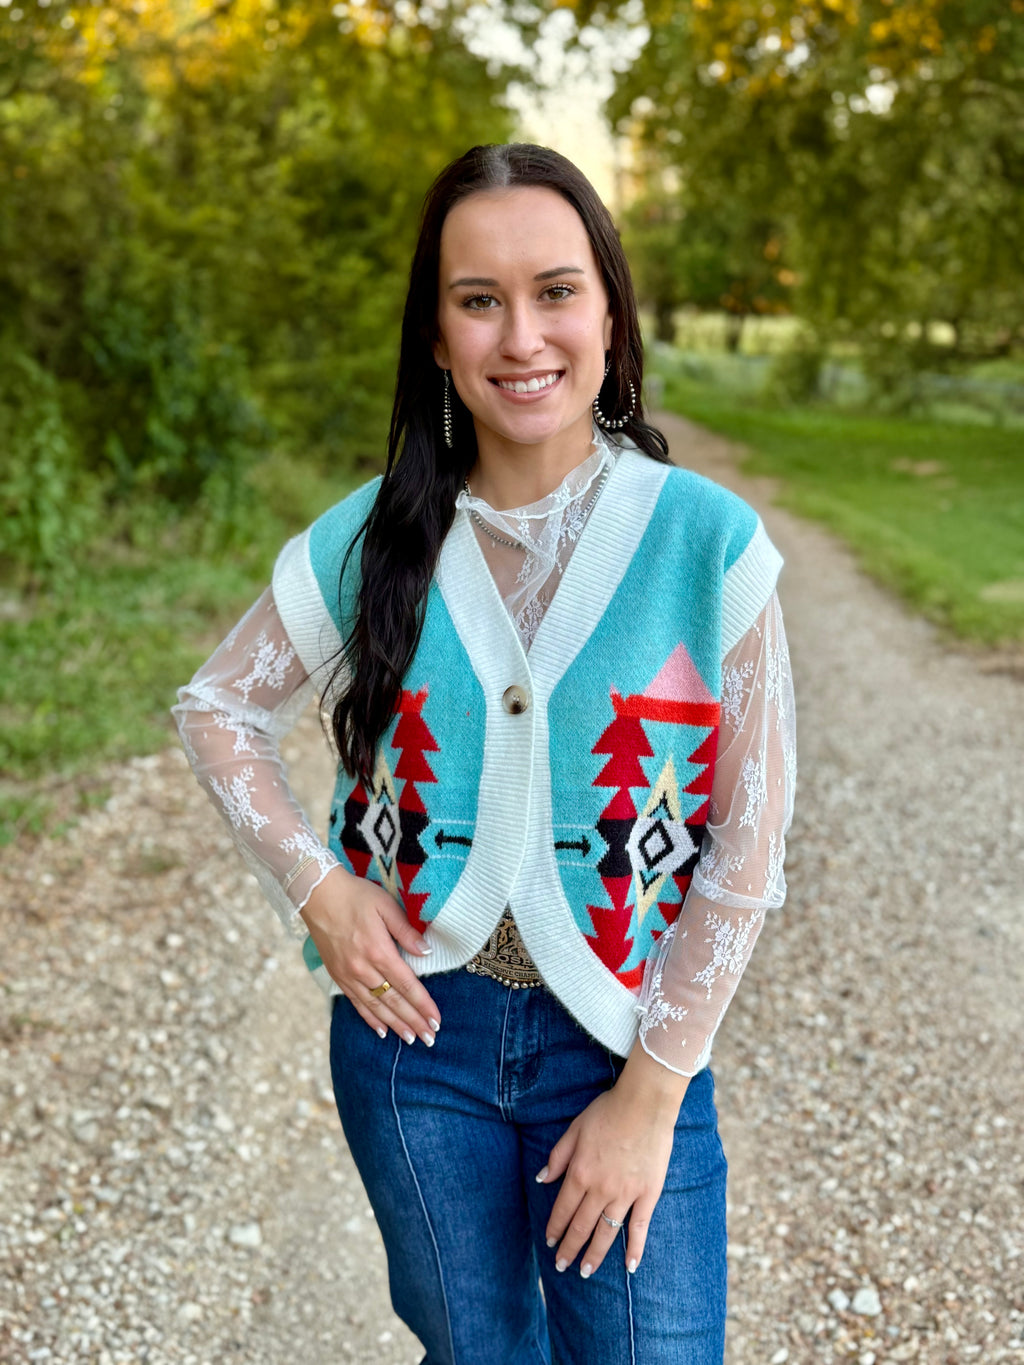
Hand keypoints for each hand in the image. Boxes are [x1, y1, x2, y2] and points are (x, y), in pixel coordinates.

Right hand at [300, 866, 439, 1046]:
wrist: (317, 894)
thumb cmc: (356, 896)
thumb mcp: (386, 906)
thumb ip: (407, 931)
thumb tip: (427, 952)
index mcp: (379, 951)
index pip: (407, 985)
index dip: (423, 1005)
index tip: (436, 1021)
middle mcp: (363, 968)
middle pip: (394, 1001)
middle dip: (414, 1021)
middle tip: (430, 1039)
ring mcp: (348, 974)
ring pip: (376, 1007)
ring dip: (395, 1025)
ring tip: (411, 1039)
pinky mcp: (337, 975)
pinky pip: (356, 1002)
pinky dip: (370, 1019)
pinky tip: (381, 1030)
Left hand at [539, 1048, 688, 1276]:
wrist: (645, 1103)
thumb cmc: (608, 1111)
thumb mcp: (575, 1128)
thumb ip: (558, 1156)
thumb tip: (542, 1179)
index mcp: (580, 1172)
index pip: (562, 1209)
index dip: (554, 1228)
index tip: (549, 1243)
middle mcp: (600, 1189)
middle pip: (581, 1226)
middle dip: (569, 1248)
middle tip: (561, 1266)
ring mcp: (625, 1194)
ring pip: (606, 1233)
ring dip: (594, 1255)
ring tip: (585, 1271)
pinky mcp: (648, 1194)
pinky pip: (640, 1227)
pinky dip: (635, 1249)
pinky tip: (630, 1266)